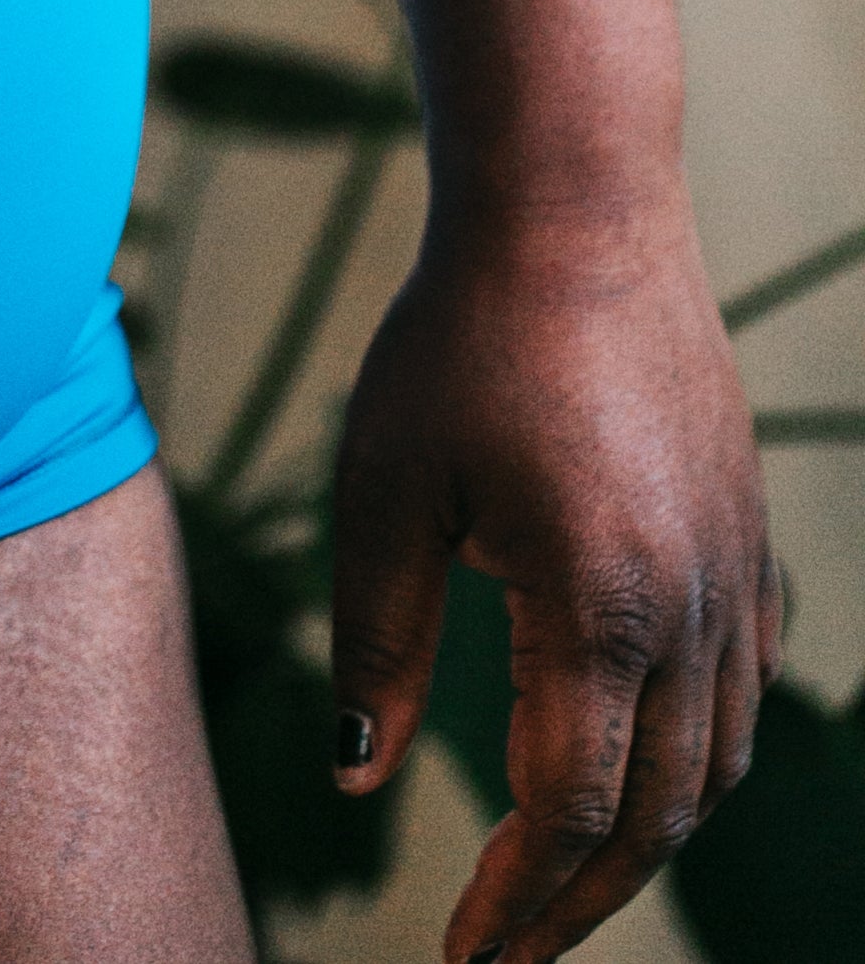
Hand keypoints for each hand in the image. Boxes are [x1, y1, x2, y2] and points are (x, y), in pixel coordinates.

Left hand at [328, 186, 781, 962]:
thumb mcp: (385, 484)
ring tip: (558, 887)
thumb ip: (373, 639)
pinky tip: (631, 775)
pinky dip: (691, 765)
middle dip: (579, 902)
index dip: (516, 896)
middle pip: (654, 814)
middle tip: (506, 954)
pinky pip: (741, 696)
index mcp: (598, 600)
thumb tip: (355, 780)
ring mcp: (735, 572)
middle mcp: (692, 605)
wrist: (573, 211)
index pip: (567, 805)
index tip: (461, 954)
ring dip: (641, 844)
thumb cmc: (459, 335)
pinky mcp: (745, 536)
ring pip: (713, 767)